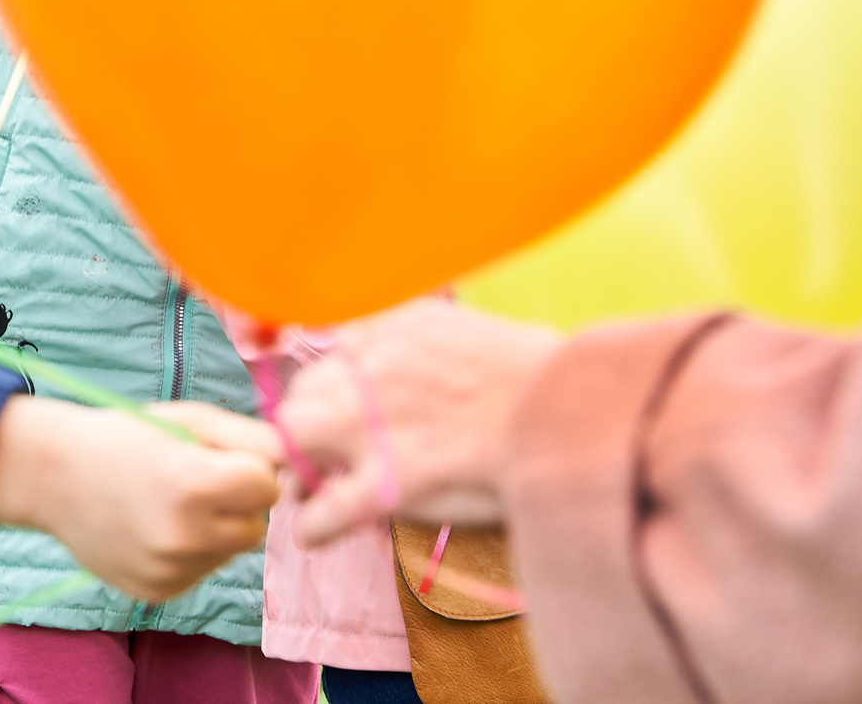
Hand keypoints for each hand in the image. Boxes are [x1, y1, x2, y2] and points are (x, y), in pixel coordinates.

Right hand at [0, 399, 281, 601]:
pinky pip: (202, 571)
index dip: (251, 469)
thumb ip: (250, 439)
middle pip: (256, 526)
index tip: (223, 458)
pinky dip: (191, 551)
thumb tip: (298, 462)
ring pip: (231, 552)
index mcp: (195, 485)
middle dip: (239, 503)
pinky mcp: (160, 592)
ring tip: (172, 502)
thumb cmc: (127, 436)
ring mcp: (171, 570)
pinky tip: (156, 527)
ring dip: (217, 529)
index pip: (269, 488)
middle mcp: (185, 536)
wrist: (54, 476)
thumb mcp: (190, 419)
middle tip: (198, 480)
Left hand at [279, 301, 561, 545]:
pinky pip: (319, 513)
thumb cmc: (541, 378)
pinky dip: (315, 527)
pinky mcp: (383, 486)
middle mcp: (369, 370)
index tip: (344, 413)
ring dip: (301, 468)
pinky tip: (326, 533)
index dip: (333, 390)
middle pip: (301, 394)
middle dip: (309, 427)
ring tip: (319, 493)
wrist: (569, 418)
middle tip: (327, 457)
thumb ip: (423, 339)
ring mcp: (368, 427)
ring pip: (291, 442)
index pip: (329, 354)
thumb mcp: (470, 331)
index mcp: (392, 329)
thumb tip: (409, 354)